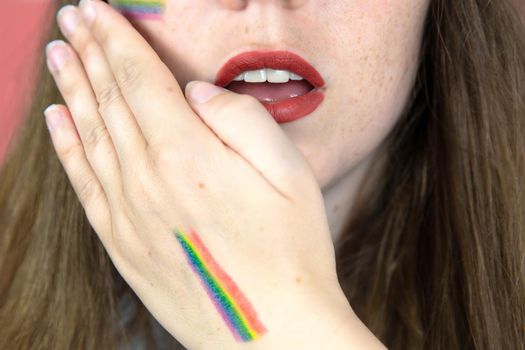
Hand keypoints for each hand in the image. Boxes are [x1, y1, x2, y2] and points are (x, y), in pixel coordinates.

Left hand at [44, 1, 382, 348]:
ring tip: (58, 55)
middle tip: (70, 19)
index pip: (139, 78)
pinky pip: (83, 184)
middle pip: (109, 100)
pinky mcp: (121, 245)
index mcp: (188, 155)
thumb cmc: (291, 250)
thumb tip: (194, 92)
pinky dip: (65, 147)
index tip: (95, 9)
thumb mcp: (288, 173)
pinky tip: (56, 121)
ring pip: (89, 136)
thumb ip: (239, 119)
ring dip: (71, 90)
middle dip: (88, 52)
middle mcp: (147, 181)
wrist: (271, 332)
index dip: (115, 38)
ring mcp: (128, 216)